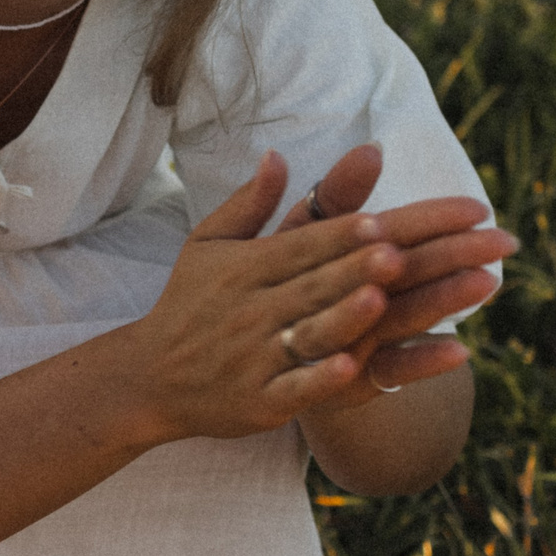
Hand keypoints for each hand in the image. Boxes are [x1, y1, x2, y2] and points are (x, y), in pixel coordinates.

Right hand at [119, 150, 509, 442]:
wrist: (148, 378)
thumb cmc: (189, 304)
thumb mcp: (209, 245)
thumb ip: (250, 203)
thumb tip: (277, 153)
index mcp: (246, 268)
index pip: (304, 245)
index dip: (343, 234)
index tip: (386, 221)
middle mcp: (251, 309)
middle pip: (315, 285)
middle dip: (360, 268)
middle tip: (406, 251)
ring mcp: (255, 357)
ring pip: (308, 333)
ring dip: (346, 316)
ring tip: (383, 297)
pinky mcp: (259, 403)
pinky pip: (294, 388)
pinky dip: (322, 379)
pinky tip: (356, 369)